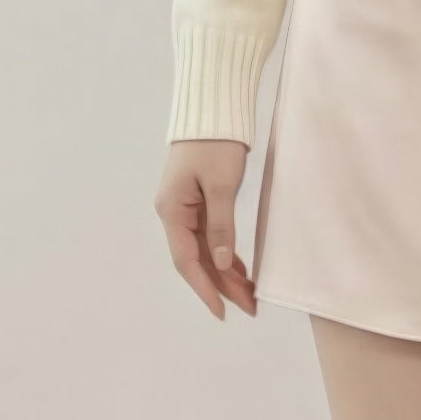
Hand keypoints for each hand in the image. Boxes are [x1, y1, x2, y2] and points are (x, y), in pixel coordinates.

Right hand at [154, 138, 257, 321]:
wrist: (213, 108)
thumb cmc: (215, 143)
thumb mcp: (220, 186)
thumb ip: (221, 227)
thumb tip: (220, 263)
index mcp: (172, 211)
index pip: (187, 260)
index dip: (205, 288)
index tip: (222, 311)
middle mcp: (174, 213)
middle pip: (196, 259)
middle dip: (221, 284)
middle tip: (249, 307)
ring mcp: (185, 208)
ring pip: (204, 250)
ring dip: (224, 272)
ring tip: (249, 295)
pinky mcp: (198, 201)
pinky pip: (210, 236)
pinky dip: (225, 253)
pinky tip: (240, 269)